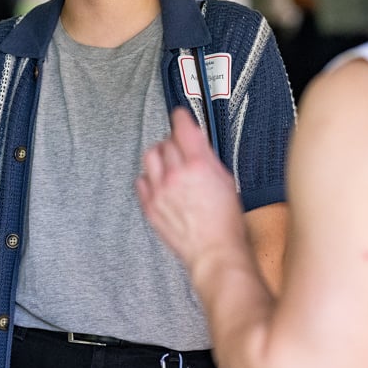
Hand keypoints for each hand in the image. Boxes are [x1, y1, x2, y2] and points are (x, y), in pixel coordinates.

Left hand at [137, 107, 246, 267]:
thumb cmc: (225, 222)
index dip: (181, 118)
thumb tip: (198, 144)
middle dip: (174, 142)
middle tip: (182, 150)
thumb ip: (208, 158)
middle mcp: (175, 175)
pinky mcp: (149, 206)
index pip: (182, 128)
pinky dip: (149, 178)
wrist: (214, 252)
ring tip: (169, 165)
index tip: (180, 116)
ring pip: (150, 157)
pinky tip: (160, 185)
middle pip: (165, 142)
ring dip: (160, 157)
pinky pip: (141, 180)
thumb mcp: (225, 180)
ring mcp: (159, 191)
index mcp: (198, 165)